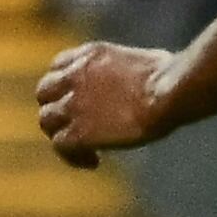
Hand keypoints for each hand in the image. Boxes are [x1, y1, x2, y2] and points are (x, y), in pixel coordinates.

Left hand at [35, 41, 170, 166]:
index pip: (57, 66)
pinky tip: (95, 161)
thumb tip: (149, 77)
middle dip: (57, 108)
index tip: (77, 100)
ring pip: (47, 121)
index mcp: (91, 54)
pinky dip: (73, 156)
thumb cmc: (172, 76)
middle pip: (44, 93)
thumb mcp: (144, 59)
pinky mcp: (78, 131)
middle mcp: (74, 76)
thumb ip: (131, 69)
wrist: (168, 92)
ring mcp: (73, 104)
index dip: (63, 86)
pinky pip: (60, 147)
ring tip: (85, 148)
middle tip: (76, 126)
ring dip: (61, 134)